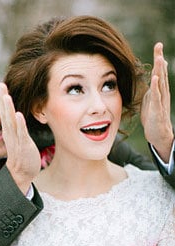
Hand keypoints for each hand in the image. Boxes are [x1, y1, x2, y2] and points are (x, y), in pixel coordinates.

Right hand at [0, 82, 39, 193]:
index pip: (3, 111)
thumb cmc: (20, 153)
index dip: (0, 97)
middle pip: (4, 113)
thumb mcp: (14, 136)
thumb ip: (10, 123)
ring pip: (10, 122)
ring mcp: (15, 139)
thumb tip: (6, 111)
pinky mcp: (23, 146)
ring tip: (5, 96)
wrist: (21, 174)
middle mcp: (9, 133)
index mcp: (8, 130)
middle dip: (1, 98)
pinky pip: (20, 134)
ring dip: (7, 109)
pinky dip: (19, 124)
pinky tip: (18, 115)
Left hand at [141, 42, 172, 162]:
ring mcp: (161, 100)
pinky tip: (156, 78)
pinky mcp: (158, 109)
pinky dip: (156, 87)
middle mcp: (162, 93)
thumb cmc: (153, 118)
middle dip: (160, 59)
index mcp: (158, 90)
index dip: (158, 59)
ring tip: (159, 58)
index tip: (158, 46)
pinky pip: (157, 97)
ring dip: (160, 70)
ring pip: (161, 82)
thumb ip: (150, 89)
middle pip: (161, 73)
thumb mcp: (149, 100)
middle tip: (158, 45)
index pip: (159, 71)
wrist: (158, 134)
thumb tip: (152, 78)